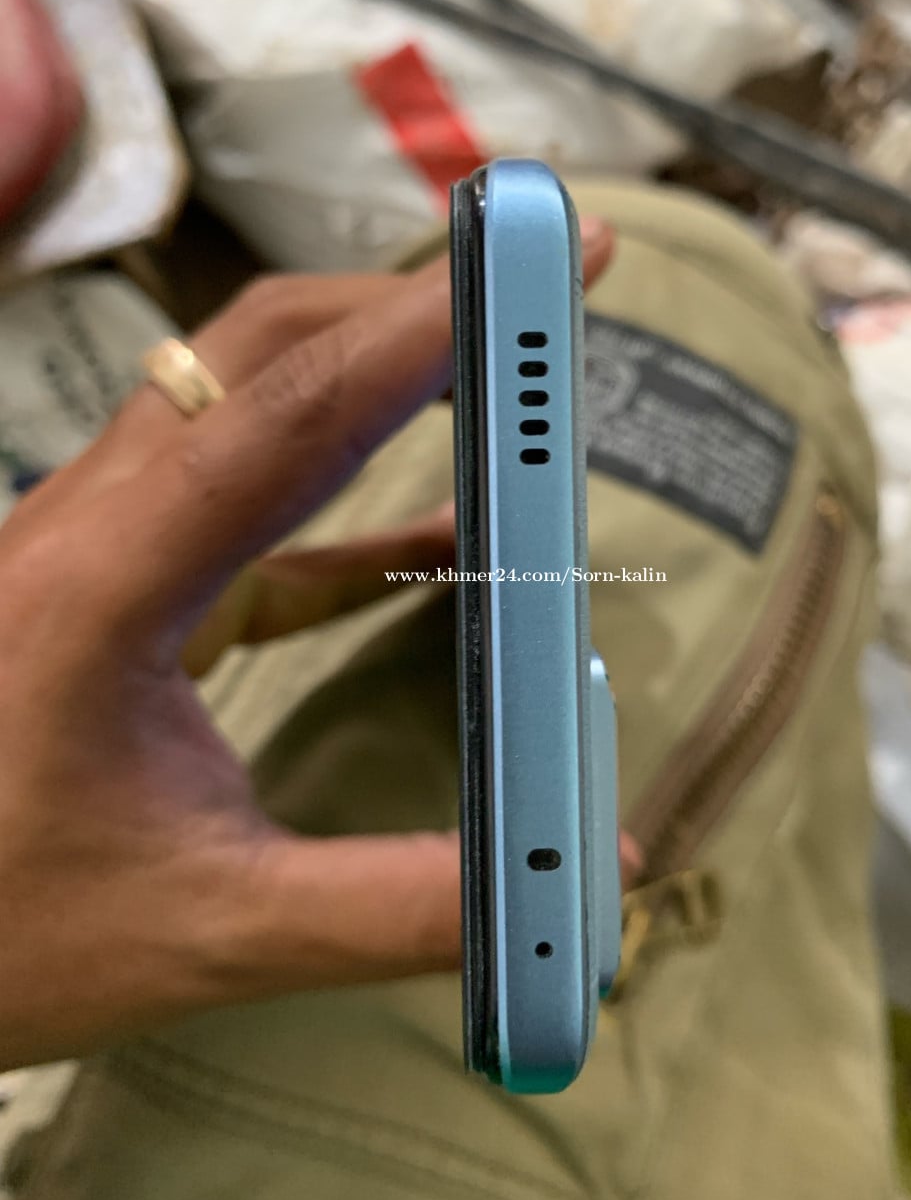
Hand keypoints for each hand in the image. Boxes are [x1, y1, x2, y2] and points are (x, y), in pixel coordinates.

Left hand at [0, 219, 616, 1069]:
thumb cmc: (0, 926)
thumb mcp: (207, 930)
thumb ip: (393, 905)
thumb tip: (565, 882)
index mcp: (107, 585)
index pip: (292, 413)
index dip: (423, 334)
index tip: (531, 268)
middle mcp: (96, 529)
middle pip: (264, 349)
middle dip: (406, 300)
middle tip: (531, 276)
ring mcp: (101, 543)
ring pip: (247, 395)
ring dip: (372, 366)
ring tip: (492, 364)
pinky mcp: (118, 580)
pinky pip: (248, 499)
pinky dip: (348, 495)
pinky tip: (437, 541)